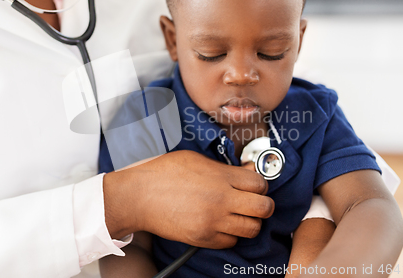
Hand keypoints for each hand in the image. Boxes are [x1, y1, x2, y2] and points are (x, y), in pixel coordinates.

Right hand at [104, 150, 273, 248]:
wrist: (138, 196)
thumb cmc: (163, 173)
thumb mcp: (195, 160)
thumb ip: (224, 167)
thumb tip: (248, 172)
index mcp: (220, 176)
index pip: (260, 184)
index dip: (260, 184)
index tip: (255, 185)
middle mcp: (221, 199)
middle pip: (264, 208)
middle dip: (263, 205)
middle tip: (254, 202)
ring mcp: (213, 221)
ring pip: (252, 228)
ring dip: (249, 221)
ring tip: (238, 215)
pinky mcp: (203, 238)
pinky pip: (231, 241)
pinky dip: (230, 235)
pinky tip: (221, 224)